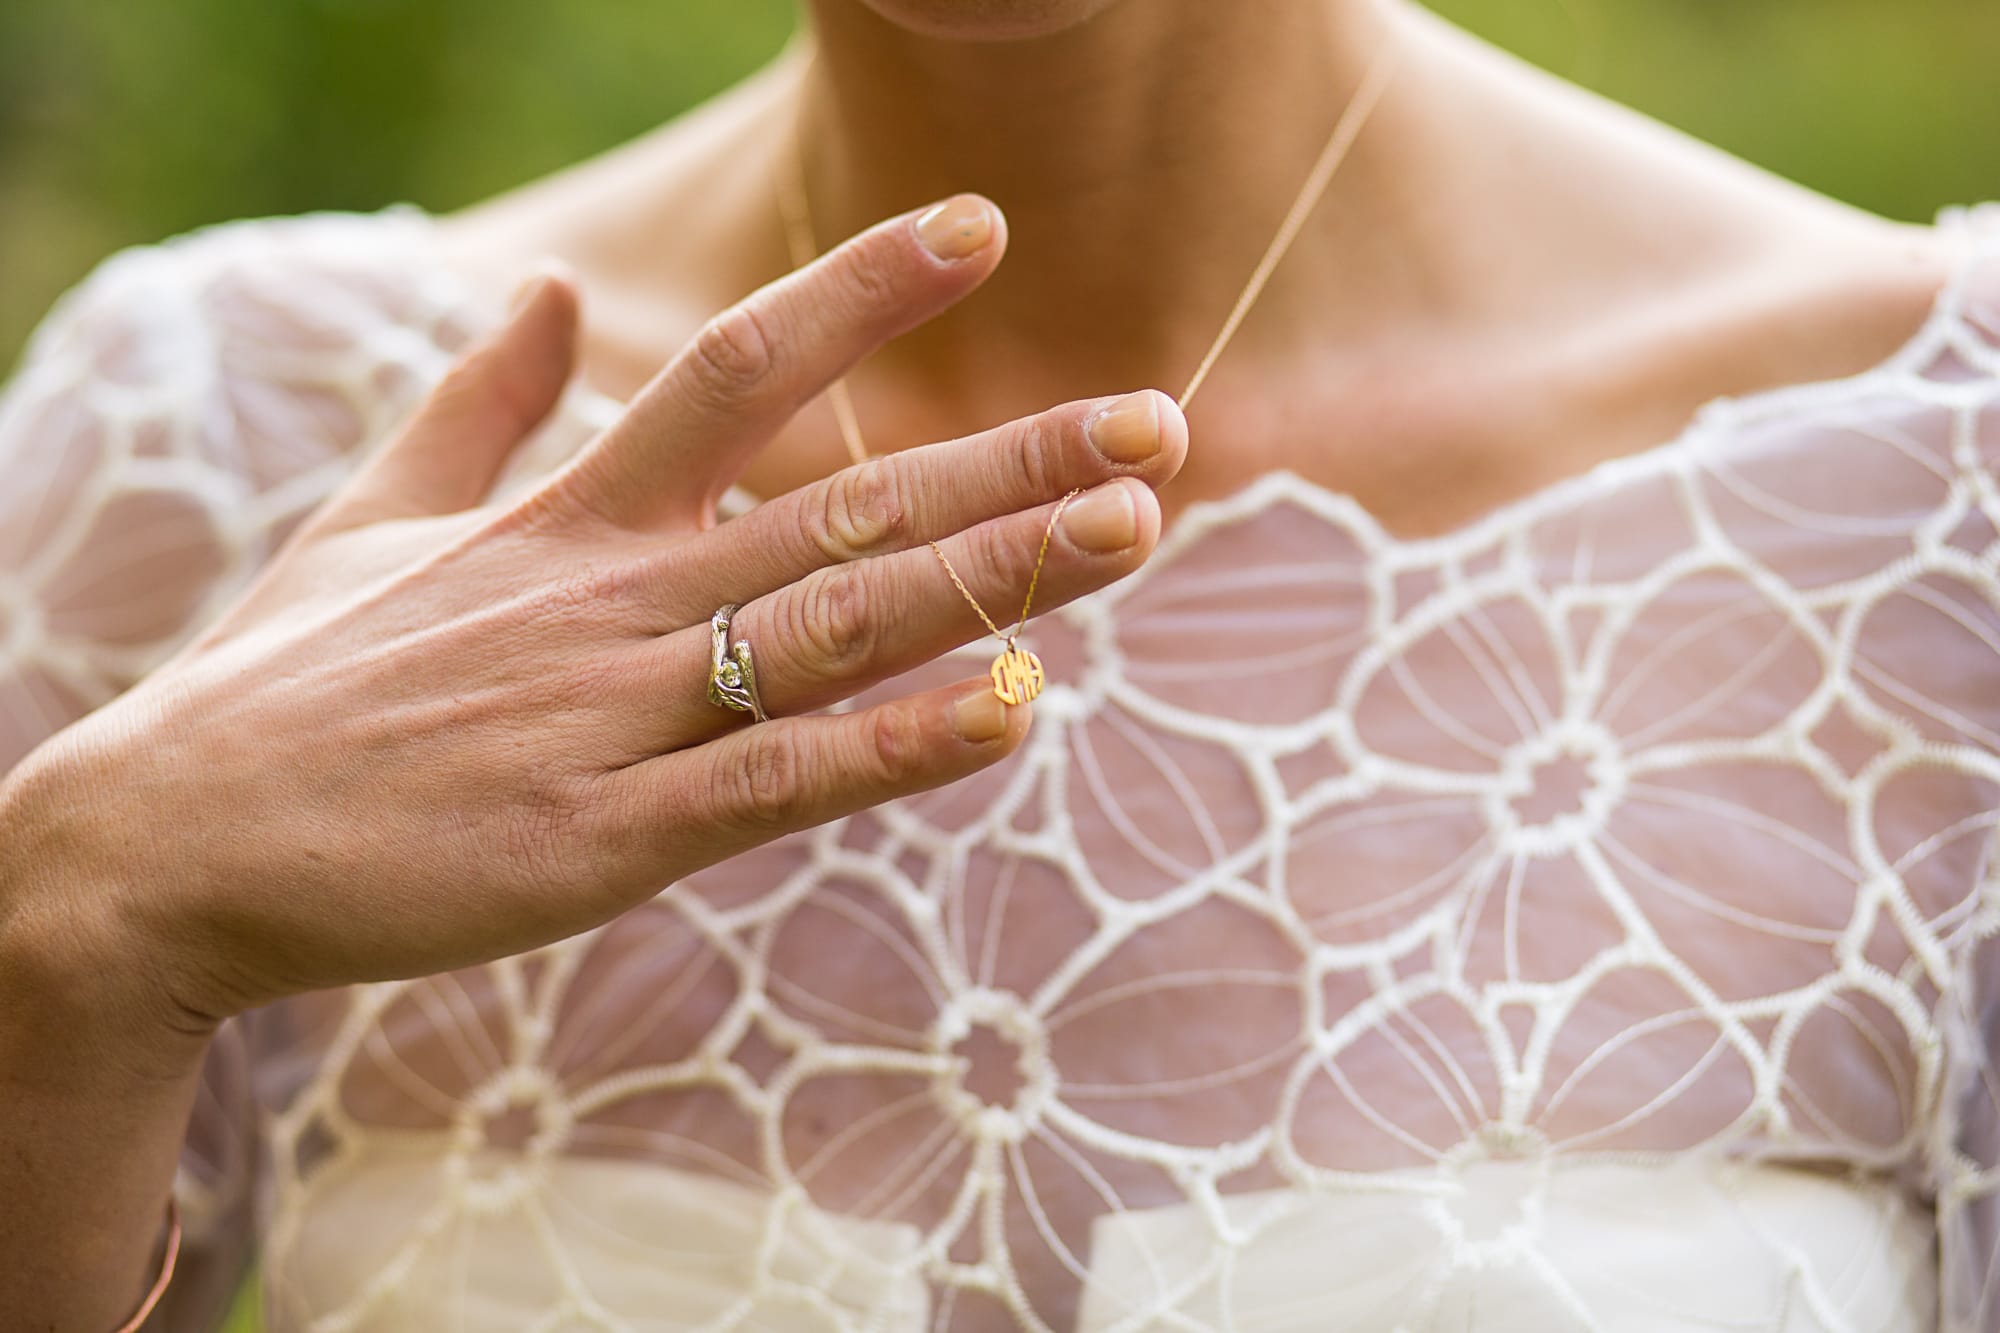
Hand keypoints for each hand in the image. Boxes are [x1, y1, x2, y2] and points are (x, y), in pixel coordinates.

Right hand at [0, 194, 1187, 1032]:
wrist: (168, 844)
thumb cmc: (282, 687)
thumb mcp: (373, 521)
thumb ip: (475, 410)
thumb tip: (535, 293)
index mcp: (566, 518)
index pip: (738, 368)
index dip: (864, 293)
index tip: (978, 233)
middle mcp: (609, 597)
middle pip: (840, 500)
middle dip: (1005, 457)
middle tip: (1158, 417)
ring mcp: (610, 716)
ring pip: (836, 627)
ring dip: (994, 575)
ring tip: (1131, 525)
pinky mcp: (600, 840)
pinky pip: (777, 782)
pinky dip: (898, 748)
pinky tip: (1012, 710)